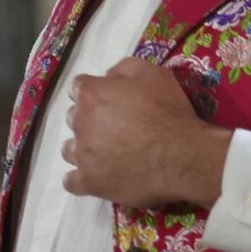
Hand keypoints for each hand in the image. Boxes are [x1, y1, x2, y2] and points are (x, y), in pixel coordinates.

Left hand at [61, 59, 232, 208]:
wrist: (181, 156)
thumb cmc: (169, 112)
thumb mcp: (153, 74)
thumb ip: (123, 69)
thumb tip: (106, 76)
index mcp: (92, 95)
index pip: (78, 88)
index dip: (94, 92)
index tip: (107, 100)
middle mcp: (79, 123)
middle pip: (73, 118)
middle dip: (88, 119)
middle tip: (113, 127)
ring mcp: (81, 155)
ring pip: (69, 149)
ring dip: (82, 148)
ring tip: (104, 153)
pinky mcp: (88, 181)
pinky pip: (71, 182)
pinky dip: (79, 178)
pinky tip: (93, 176)